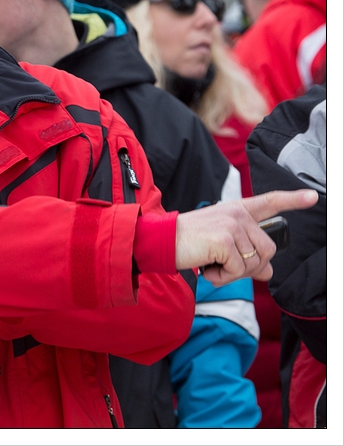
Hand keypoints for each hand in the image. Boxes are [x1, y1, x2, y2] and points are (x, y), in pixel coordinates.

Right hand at [174, 188, 316, 286]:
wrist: (160, 241)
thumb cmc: (188, 243)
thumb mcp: (220, 246)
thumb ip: (247, 256)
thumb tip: (268, 273)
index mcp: (236, 210)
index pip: (269, 202)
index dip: (293, 200)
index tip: (312, 196)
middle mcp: (237, 214)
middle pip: (267, 250)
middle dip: (250, 266)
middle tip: (223, 265)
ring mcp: (232, 225)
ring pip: (255, 263)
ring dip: (234, 273)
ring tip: (212, 264)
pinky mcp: (224, 240)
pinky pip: (238, 270)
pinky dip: (223, 277)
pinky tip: (207, 267)